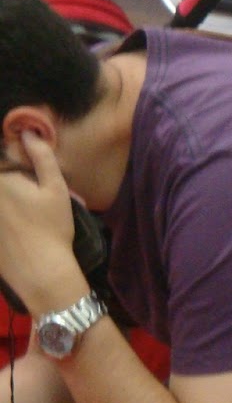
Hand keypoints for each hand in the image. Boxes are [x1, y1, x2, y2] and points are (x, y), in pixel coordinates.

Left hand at [0, 133, 82, 312]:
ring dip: (9, 199)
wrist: (40, 271)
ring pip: (2, 198)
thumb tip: (28, 131)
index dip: (13, 157)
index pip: (3, 159)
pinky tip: (16, 226)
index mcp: (1, 181)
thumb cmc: (52, 228)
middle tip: (32, 194)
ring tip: (26, 212)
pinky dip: (5, 219)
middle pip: (2, 180)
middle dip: (11, 178)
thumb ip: (42, 157)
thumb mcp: (56, 189)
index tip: (26, 163)